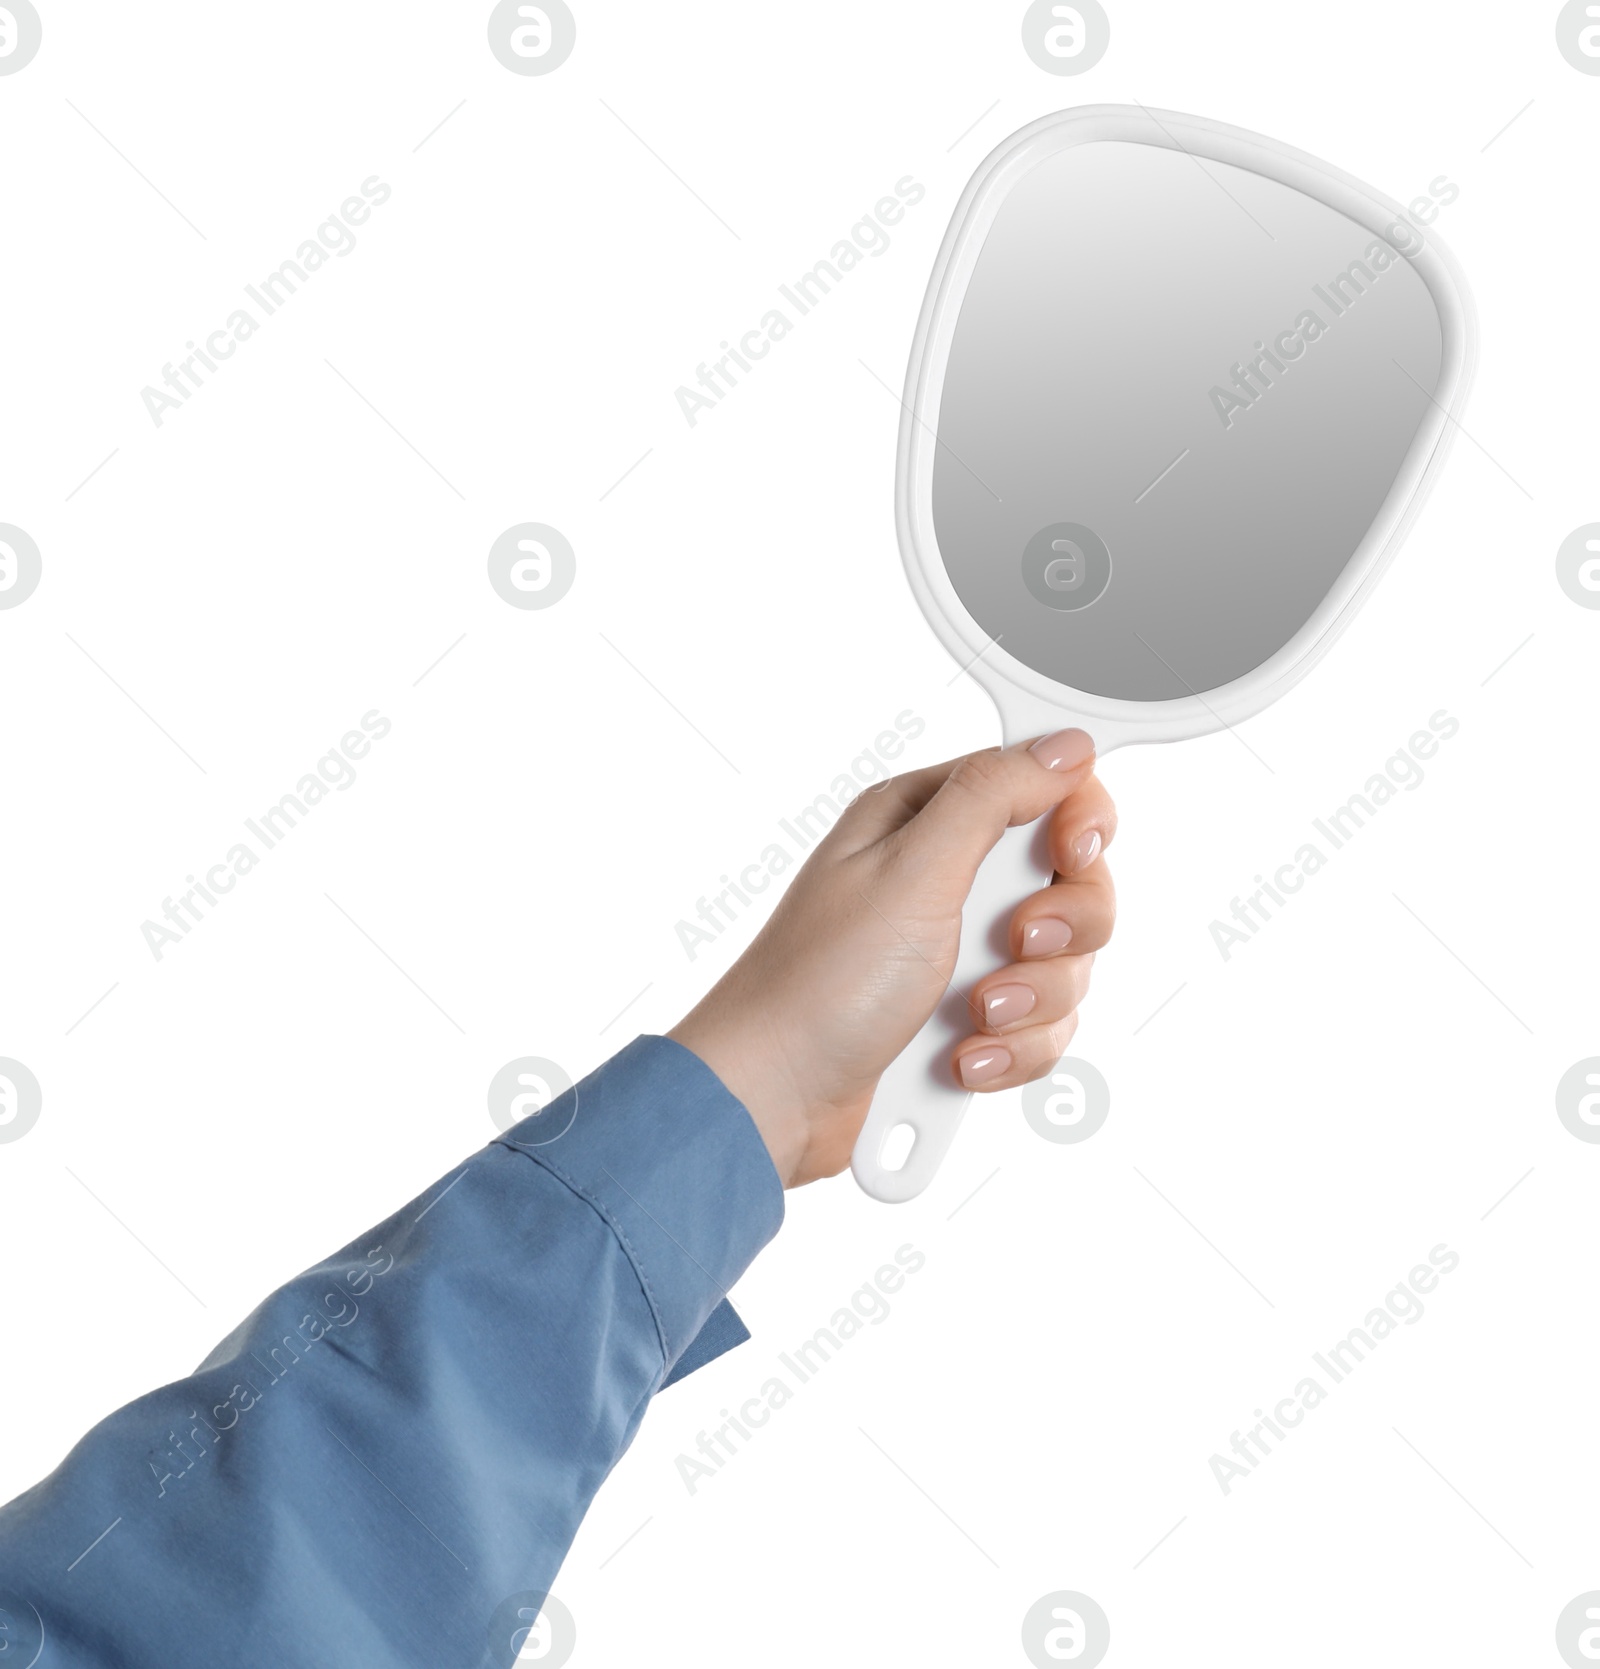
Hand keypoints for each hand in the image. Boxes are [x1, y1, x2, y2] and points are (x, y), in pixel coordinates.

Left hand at [669, 729, 1116, 1186]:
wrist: (777, 1099)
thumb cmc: (818, 983)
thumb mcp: (910, 870)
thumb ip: (991, 798)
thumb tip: (1062, 747)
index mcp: (926, 822)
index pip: (1045, 790)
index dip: (1078, 822)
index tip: (1070, 856)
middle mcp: (947, 880)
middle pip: (1072, 882)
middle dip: (1058, 929)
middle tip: (1012, 944)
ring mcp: (960, 952)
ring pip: (1066, 964)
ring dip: (1030, 1001)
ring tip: (971, 1017)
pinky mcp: (969, 1018)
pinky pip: (1043, 1028)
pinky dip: (1012, 1049)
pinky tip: (961, 1058)